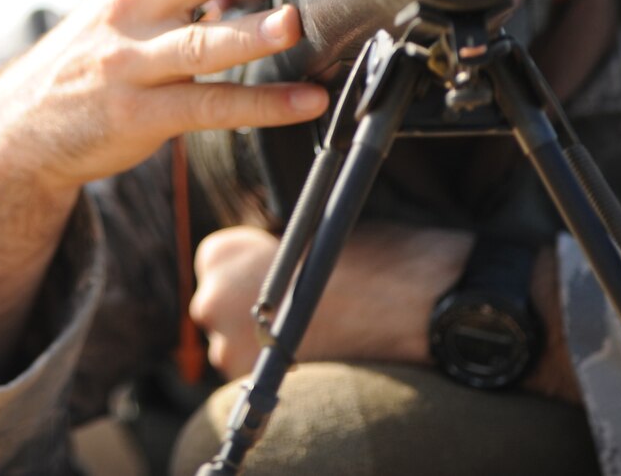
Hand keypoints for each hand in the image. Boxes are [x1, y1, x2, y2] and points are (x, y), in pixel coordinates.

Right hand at [0, 0, 327, 384]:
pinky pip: (205, 109)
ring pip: (197, 42)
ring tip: (296, 22)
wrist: (28, 118)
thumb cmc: (95, 38)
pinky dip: (259, 106)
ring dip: (250, 32)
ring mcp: (132, 60)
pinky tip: (305, 102)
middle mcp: (132, 4)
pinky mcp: (138, 114)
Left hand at [189, 221, 576, 398]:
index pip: (215, 263)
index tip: (278, 275)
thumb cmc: (366, 257)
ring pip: (236, 345)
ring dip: (266, 341)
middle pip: (218, 307)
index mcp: (221, 255)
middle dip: (251, 308)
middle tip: (300, 308)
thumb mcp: (305, 237)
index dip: (249, 268)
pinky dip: (283, 364)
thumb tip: (253, 278)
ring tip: (316, 328)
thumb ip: (265, 257)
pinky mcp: (260, 382)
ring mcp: (230, 346)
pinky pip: (258, 374)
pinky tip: (317, 348)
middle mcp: (213, 299)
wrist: (407, 299)